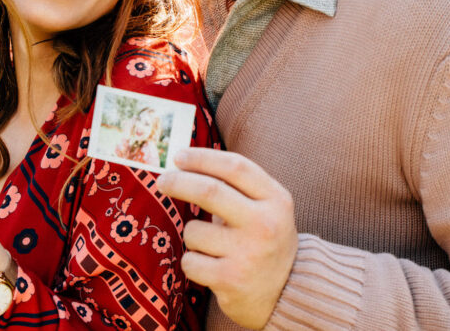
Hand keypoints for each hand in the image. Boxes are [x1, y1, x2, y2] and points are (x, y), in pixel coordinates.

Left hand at [156, 148, 297, 329]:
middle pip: (209, 191)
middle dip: (178, 182)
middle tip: (162, 181)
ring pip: (194, 231)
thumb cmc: (265, 240)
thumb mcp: (266, 207)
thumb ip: (236, 186)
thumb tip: (186, 163)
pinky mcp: (230, 279)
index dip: (202, 158)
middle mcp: (265, 224)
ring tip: (210, 245)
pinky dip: (192, 262)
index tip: (179, 156)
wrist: (287, 293)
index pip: (235, 167)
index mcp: (276, 199)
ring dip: (192, 234)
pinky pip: (190, 261)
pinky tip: (210, 266)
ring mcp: (248, 253)